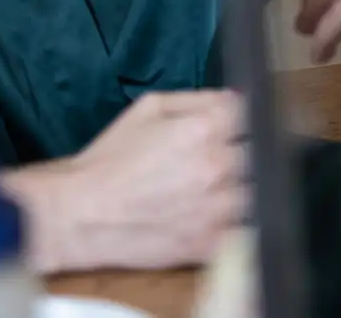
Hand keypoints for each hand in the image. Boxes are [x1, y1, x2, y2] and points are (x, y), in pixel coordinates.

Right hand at [6, 90, 246, 273]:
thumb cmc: (111, 158)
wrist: (80, 215)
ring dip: (244, 188)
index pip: (253, 115)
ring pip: (257, 191)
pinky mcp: (211, 243)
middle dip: (246, 152)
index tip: (239, 128)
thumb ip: (198, 99)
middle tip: (229, 158)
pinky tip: (215, 217)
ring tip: (220, 190)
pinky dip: (236, 222)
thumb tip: (236, 97)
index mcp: (204, 129)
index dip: (245, 121)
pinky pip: (243, 229)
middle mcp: (217, 166)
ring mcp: (217, 208)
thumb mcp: (148, 108)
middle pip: (260, 153)